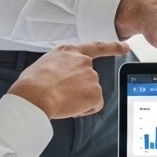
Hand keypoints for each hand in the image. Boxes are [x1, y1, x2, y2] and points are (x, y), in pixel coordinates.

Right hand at [8, 41, 128, 118]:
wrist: (34, 96)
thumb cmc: (31, 84)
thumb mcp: (44, 64)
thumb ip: (59, 66)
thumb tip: (58, 78)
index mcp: (69, 52)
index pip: (95, 47)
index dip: (112, 47)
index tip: (125, 47)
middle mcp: (83, 61)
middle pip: (89, 78)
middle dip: (79, 89)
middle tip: (61, 95)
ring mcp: (91, 76)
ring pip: (90, 93)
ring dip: (80, 99)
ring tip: (61, 100)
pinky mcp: (95, 92)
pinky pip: (94, 105)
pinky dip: (85, 109)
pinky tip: (71, 107)